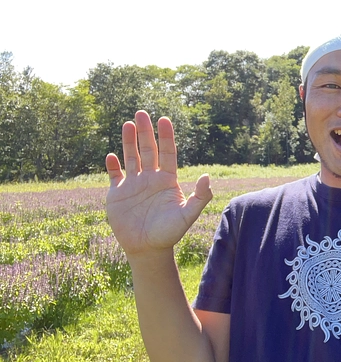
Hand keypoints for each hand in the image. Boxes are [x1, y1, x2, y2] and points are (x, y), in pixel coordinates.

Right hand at [105, 111, 211, 258]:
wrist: (148, 249)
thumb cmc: (170, 233)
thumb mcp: (187, 215)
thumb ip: (200, 197)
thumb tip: (208, 176)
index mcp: (167, 179)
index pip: (167, 152)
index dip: (165, 136)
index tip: (164, 120)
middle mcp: (151, 178)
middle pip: (148, 150)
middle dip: (144, 132)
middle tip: (141, 113)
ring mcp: (133, 185)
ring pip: (131, 157)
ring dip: (128, 142)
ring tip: (127, 124)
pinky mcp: (118, 194)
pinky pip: (114, 175)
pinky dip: (111, 166)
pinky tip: (110, 156)